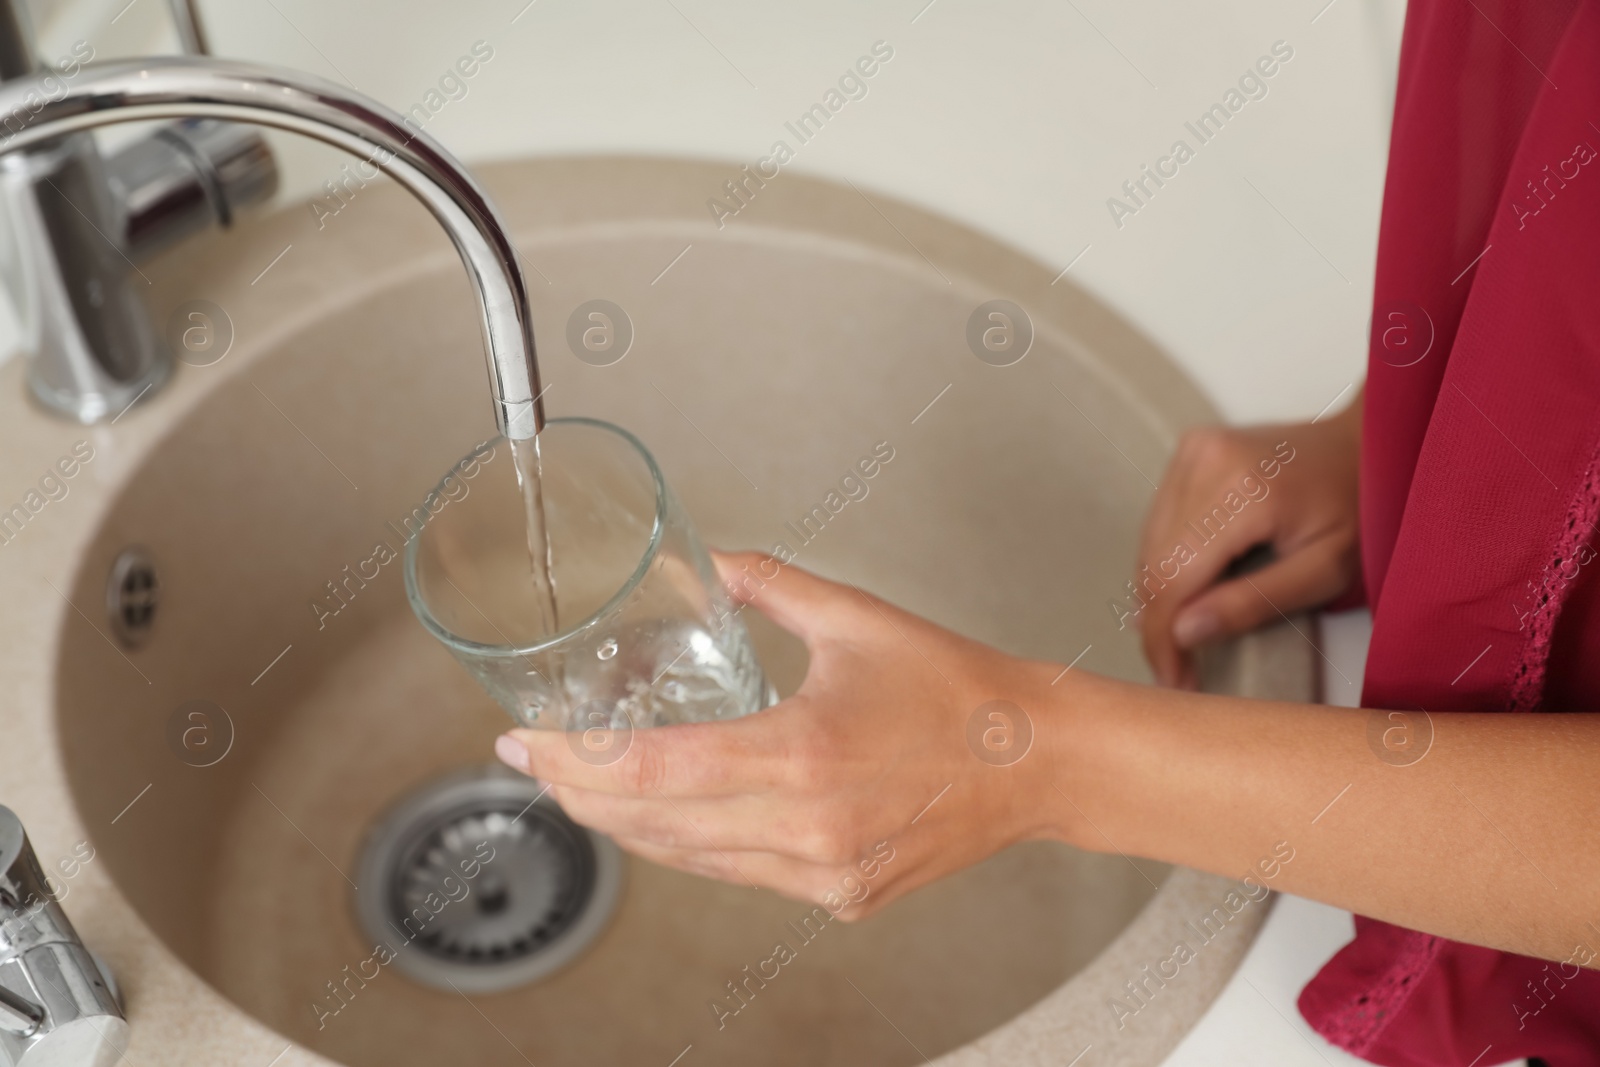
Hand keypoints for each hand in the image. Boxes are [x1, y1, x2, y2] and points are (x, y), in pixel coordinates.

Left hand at [492, 551, 1064, 917]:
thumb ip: (765, 584)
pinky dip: (689, 845)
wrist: (1035, 761)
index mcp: (803, 754)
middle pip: (652, 823)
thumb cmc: (958, 690)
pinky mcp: (840, 896)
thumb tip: (706, 561)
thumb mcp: (853, 618)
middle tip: (536, 759)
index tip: (525, 740)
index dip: (574, 758)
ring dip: (625, 823)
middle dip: (579, 791)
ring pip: (687, 859)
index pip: (653, 769)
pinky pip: (737, 874)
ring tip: (582, 784)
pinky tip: (666, 815)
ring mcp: (822, 873)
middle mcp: (806, 827)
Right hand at [1136, 399, 1360, 688]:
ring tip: (1184, 635)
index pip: (1174, 577)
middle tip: (1180, 670)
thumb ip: (1254, 603)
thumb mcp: (1324, 571)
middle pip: (1154, 563)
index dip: (1163, 638)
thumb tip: (1184, 632)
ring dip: (1159, 597)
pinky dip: (1166, 563)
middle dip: (1159, 624)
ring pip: (1149, 546)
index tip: (1173, 682)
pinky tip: (1190, 590)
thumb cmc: (1359, 510)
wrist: (1367, 446)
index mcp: (1244, 490)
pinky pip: (1158, 524)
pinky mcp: (1188, 451)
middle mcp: (1206, 461)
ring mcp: (1193, 451)